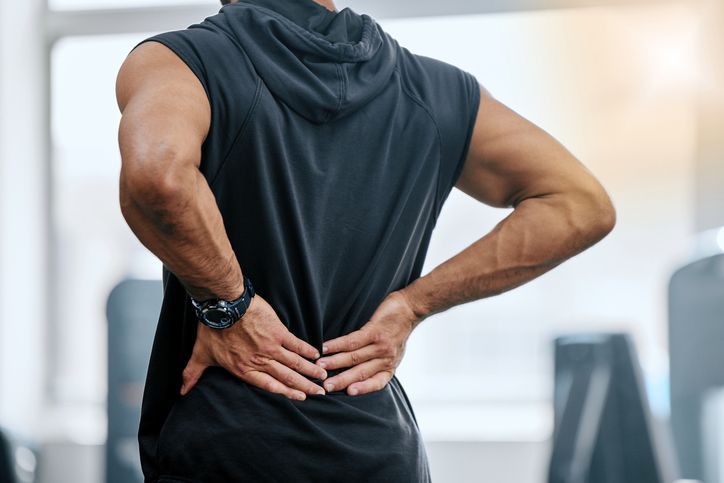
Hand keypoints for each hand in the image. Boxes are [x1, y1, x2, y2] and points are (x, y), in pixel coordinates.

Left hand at [180, 293, 327, 399]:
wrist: (224, 305)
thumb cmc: (212, 329)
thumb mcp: (201, 354)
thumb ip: (193, 374)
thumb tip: (182, 390)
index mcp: (244, 369)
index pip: (269, 385)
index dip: (286, 393)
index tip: (300, 398)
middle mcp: (260, 361)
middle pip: (287, 377)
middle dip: (304, 386)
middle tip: (319, 393)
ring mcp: (271, 346)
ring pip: (294, 362)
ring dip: (310, 370)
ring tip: (322, 376)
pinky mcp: (278, 331)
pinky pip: (295, 343)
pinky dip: (306, 349)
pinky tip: (316, 354)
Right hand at [315, 290, 419, 395]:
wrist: (410, 308)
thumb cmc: (397, 331)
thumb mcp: (393, 353)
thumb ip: (377, 364)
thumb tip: (355, 374)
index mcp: (389, 367)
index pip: (376, 382)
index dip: (362, 389)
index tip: (348, 393)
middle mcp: (386, 358)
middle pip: (360, 372)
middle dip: (341, 380)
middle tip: (325, 387)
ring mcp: (380, 345)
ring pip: (354, 357)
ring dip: (335, 362)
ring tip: (320, 366)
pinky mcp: (375, 331)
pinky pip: (353, 340)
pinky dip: (337, 345)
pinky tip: (326, 347)